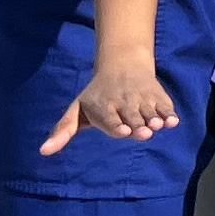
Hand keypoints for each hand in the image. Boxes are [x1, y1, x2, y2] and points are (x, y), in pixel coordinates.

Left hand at [36, 52, 179, 157]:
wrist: (123, 63)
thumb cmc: (97, 95)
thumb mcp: (77, 110)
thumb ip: (63, 131)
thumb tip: (43, 152)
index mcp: (102, 107)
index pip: (110, 119)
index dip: (117, 125)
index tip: (123, 131)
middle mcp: (123, 102)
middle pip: (132, 118)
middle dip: (138, 126)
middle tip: (145, 133)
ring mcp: (141, 98)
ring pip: (149, 113)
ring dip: (155, 120)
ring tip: (158, 125)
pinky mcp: (157, 95)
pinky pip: (164, 106)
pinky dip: (169, 113)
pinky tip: (172, 122)